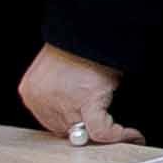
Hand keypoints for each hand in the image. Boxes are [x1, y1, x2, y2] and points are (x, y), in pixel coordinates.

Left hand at [17, 47, 135, 145]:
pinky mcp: (85, 102)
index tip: (87, 125)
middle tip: (105, 123)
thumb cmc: (77, 45)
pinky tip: (131, 134)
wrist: (88, 28)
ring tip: (120, 127)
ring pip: (84, 133)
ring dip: (104, 131)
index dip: (71, 124)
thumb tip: (76, 114)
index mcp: (31, 92)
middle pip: (65, 130)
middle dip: (86, 127)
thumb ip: (57, 94)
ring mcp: (61, 103)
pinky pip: (101, 130)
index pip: (49, 122)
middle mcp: (41, 101)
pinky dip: (118, 133)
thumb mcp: (56, 71)